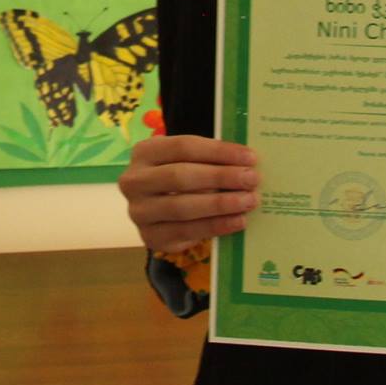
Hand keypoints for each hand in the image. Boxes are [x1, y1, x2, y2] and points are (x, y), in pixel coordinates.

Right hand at [118, 134, 259, 253]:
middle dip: (221, 177)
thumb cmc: (179, 177)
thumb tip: (247, 162)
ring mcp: (139, 212)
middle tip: (252, 179)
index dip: (218, 151)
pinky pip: (186, 232)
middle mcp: (134, 181)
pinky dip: (216, 226)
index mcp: (144, 152)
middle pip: (180, 176)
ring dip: (220, 204)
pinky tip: (237, 221)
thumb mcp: (187, 161)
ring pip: (182, 207)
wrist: (158, 211)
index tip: (250, 156)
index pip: (183, 147)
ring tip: (249, 201)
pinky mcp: (150, 237)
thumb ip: (209, 160)